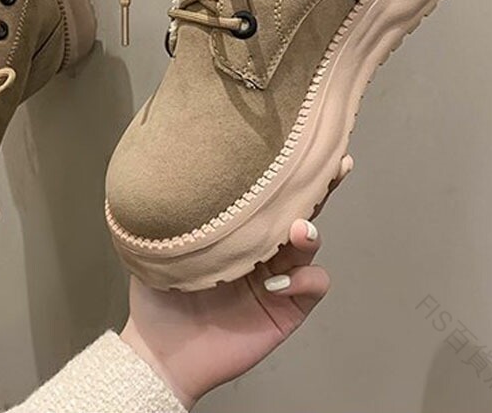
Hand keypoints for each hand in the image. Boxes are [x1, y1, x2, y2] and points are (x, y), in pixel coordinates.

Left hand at [120, 155, 352, 409]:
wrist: (160, 352)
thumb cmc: (158, 295)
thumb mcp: (158, 242)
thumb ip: (168, 207)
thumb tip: (164, 161)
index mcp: (236, 227)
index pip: (266, 192)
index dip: (285, 167)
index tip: (301, 138)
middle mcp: (262, 246)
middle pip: (300, 208)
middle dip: (320, 185)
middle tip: (333, 166)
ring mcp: (278, 276)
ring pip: (309, 244)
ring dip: (310, 232)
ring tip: (298, 230)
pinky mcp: (287, 309)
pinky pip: (313, 287)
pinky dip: (305, 280)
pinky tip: (277, 282)